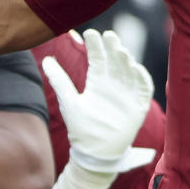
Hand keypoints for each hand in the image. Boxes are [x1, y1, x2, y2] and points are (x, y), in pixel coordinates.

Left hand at [42, 29, 154, 172]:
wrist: (94, 155)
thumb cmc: (81, 129)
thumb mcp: (69, 101)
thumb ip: (59, 80)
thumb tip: (46, 59)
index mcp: (98, 82)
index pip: (99, 58)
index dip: (96, 46)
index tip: (91, 33)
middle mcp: (114, 85)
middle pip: (115, 61)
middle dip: (113, 48)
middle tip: (108, 36)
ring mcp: (126, 95)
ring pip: (129, 71)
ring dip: (126, 61)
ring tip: (120, 51)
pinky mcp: (138, 107)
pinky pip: (143, 89)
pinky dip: (142, 78)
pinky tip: (135, 68)